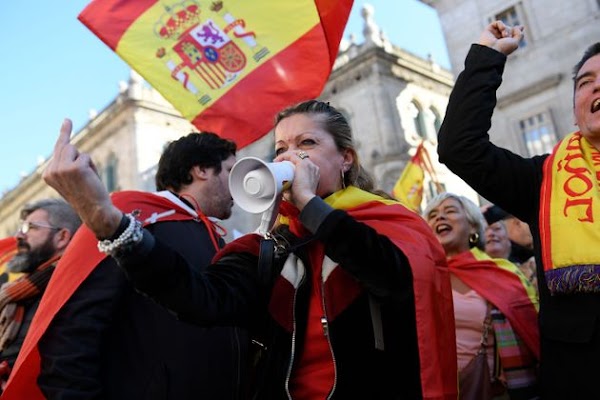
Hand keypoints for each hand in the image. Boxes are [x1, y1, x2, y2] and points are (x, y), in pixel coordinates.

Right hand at [43, 118, 122, 238]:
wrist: (95, 211)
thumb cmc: (86, 192)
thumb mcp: (71, 176)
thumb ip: (66, 160)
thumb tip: (66, 130)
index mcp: (47, 174)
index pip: (58, 150)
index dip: (67, 143)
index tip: (67, 121)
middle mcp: (51, 171)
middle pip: (65, 146)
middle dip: (77, 155)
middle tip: (81, 160)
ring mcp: (61, 169)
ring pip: (74, 148)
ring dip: (85, 160)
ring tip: (86, 178)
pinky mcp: (75, 168)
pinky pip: (86, 156)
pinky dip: (92, 166)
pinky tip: (90, 179)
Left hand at [273, 151, 318, 210]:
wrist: (305, 200)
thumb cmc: (300, 199)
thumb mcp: (297, 191)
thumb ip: (290, 189)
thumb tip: (280, 188)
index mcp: (314, 173)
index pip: (303, 162)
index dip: (292, 162)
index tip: (283, 167)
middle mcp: (313, 167)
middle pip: (299, 156)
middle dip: (288, 157)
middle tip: (278, 163)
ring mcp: (309, 164)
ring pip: (295, 154)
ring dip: (284, 156)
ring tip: (276, 161)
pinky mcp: (303, 164)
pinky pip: (291, 155)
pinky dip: (283, 156)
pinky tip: (277, 160)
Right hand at [478, 20, 523, 55]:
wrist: (491, 50)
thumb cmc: (503, 48)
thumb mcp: (515, 43)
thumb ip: (520, 34)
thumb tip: (520, 26)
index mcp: (505, 44)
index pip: (512, 35)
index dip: (517, 30)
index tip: (521, 27)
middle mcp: (499, 39)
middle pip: (510, 29)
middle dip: (511, 32)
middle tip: (508, 37)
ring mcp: (494, 35)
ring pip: (504, 26)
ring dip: (506, 29)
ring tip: (504, 35)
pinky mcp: (488, 30)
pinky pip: (498, 23)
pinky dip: (501, 25)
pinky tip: (501, 30)